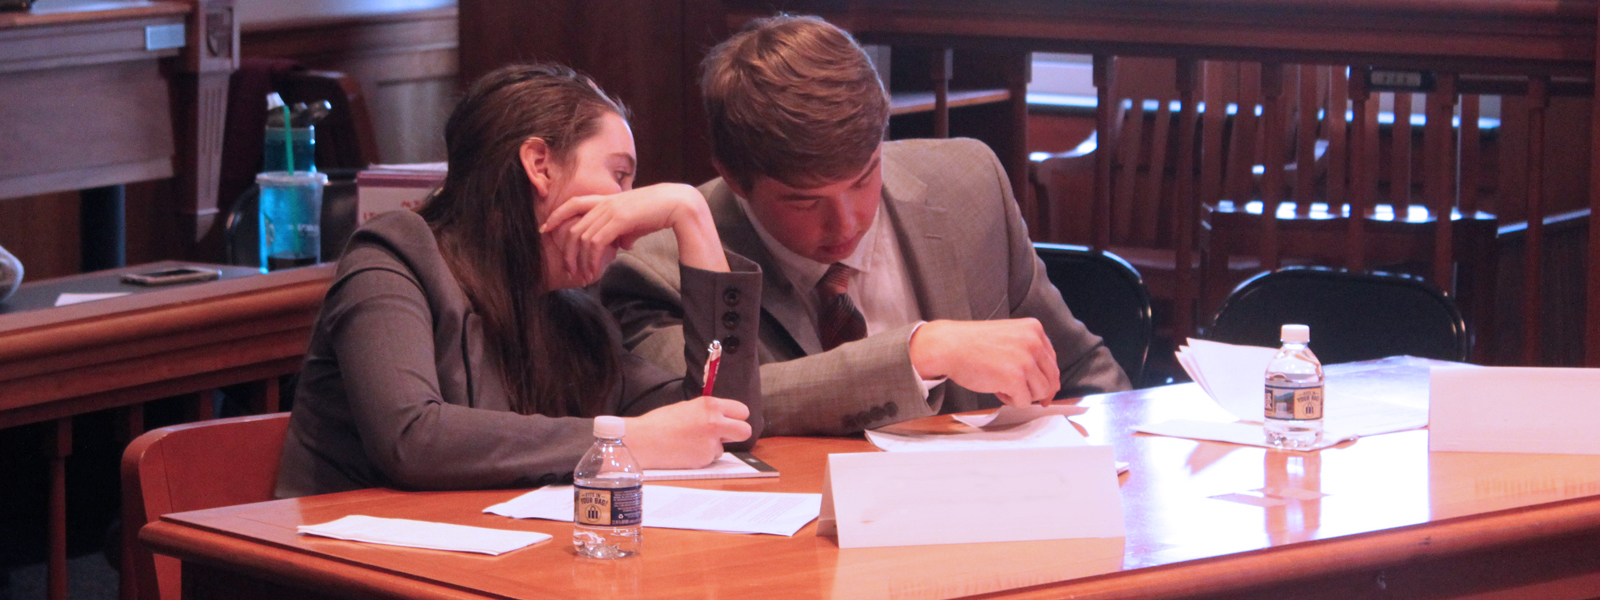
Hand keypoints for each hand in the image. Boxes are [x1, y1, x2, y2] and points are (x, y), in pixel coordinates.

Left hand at [541, 183, 716, 283]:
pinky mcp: (618, 219)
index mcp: (606, 199)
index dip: (557, 216)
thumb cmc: (659, 212)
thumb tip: (621, 245)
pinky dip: (591, 259)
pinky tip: (594, 271)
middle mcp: (604, 203)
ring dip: (580, 261)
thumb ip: (624, 232)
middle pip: (573, 227)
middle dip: (566, 251)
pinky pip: (595, 242)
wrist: (677, 204)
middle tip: (568, 270)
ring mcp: (610, 210)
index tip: (545, 229)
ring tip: (583, 276)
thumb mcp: (636, 223)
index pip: (573, 204)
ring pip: (582, 238)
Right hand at [624, 397, 751, 468]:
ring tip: (690, 443)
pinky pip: (710, 459)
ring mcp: (711, 442)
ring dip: (712, 447)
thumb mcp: (688, 407)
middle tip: (726, 435)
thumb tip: (724, 420)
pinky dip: (701, 457)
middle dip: (738, 434)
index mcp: (711, 405)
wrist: (643, 440)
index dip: (736, 417)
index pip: (742, 411)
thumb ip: (709, 412)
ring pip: (724, 447)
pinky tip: (685, 452)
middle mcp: (715, 422)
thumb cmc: (661, 422)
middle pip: (745, 430)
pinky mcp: (704, 459)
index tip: (731, 421)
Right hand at [908, 318, 1060, 406]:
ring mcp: (1026, 360)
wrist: (949, 346)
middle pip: (1051, 378)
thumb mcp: (1008, 336)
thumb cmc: (972, 344)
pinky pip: (1025, 401)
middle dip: (1040, 391)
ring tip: (1005, 388)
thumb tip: (1044, 380)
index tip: (1042, 389)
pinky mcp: (1016, 378)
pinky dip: (1011, 401)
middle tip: (1027, 397)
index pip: (1052, 360)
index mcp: (1034, 329)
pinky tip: (998, 391)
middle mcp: (1034, 342)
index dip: (1047, 378)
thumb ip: (1027, 351)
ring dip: (1024, 395)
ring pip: (1041, 392)